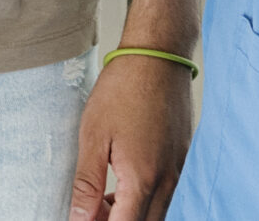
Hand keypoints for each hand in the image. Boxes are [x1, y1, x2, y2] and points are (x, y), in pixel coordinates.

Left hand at [69, 51, 193, 220]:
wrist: (158, 55)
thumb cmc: (123, 88)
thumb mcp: (94, 136)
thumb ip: (87, 184)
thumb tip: (78, 218)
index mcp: (142, 178)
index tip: (81, 220)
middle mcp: (167, 179)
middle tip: (89, 212)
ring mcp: (177, 168)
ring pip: (155, 212)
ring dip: (129, 214)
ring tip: (100, 201)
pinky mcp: (180, 157)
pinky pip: (163, 193)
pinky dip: (142, 198)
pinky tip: (120, 184)